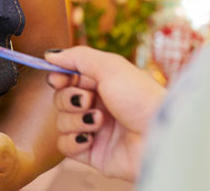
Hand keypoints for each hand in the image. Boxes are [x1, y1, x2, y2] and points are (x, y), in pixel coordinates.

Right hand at [44, 46, 166, 181]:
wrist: (160, 136)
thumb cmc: (141, 97)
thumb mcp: (110, 66)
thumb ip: (77, 57)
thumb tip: (49, 55)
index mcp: (103, 84)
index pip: (68, 79)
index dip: (59, 78)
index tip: (59, 79)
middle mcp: (98, 106)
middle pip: (60, 99)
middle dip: (70, 98)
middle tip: (89, 100)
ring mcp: (94, 130)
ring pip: (61, 121)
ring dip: (76, 119)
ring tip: (100, 120)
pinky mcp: (92, 153)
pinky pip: (65, 145)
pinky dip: (73, 140)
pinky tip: (91, 137)